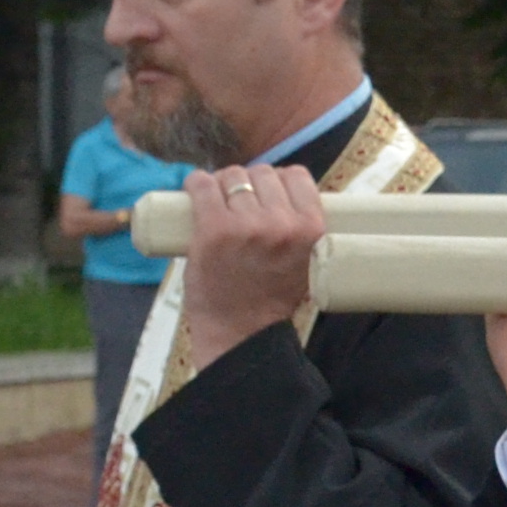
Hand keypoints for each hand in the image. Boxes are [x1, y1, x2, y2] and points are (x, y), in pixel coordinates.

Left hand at [179, 161, 330, 360]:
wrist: (241, 334)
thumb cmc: (269, 299)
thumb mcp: (303, 260)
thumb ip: (298, 229)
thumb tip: (279, 193)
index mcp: (311, 229)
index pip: (296, 176)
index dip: (278, 182)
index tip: (266, 195)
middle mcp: (282, 223)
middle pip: (263, 173)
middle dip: (249, 184)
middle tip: (238, 206)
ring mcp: (247, 225)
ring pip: (232, 176)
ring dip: (222, 185)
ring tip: (217, 205)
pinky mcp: (214, 230)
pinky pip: (202, 186)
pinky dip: (196, 184)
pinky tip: (195, 192)